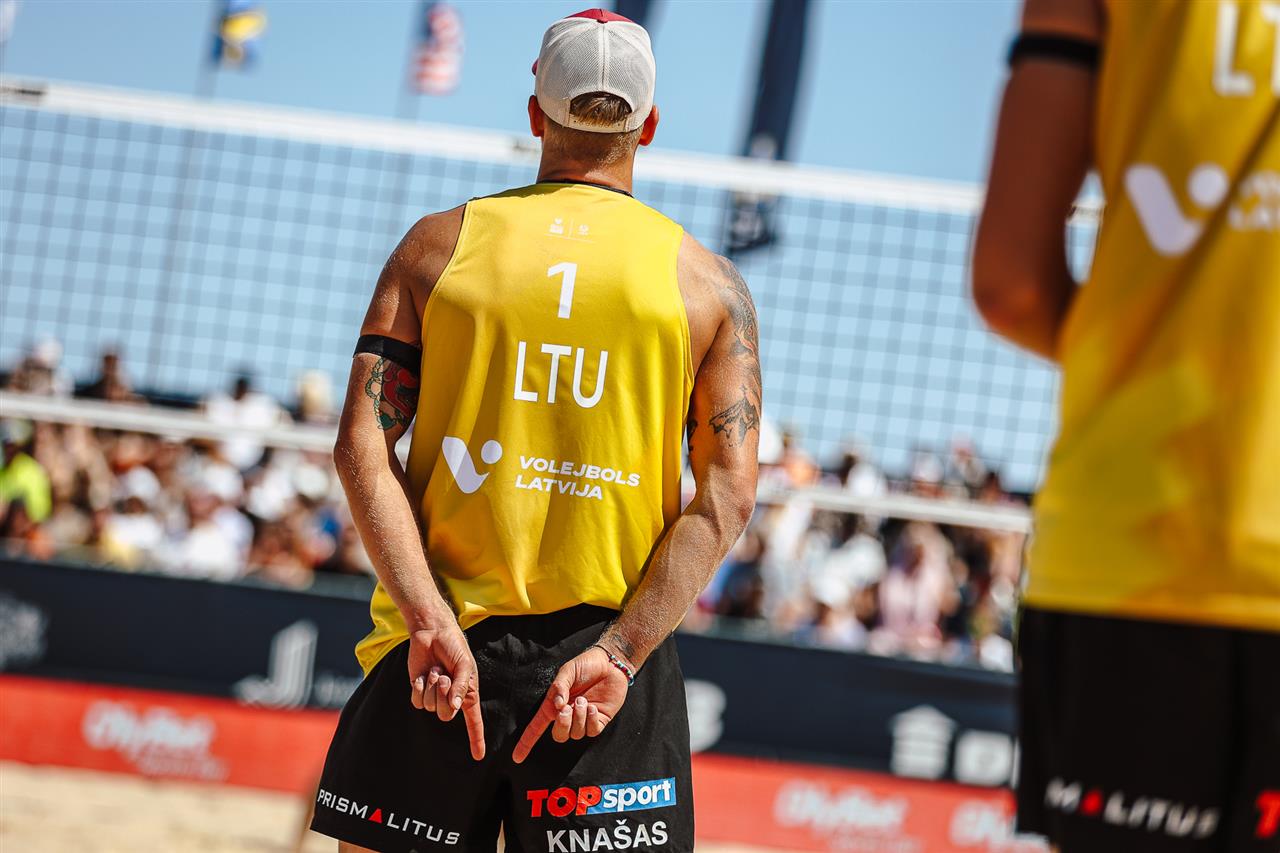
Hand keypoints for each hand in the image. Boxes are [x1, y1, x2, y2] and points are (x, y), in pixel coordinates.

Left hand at [407, 624, 484, 759]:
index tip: (478, 756)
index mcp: (467, 693)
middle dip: (443, 695)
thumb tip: (456, 707)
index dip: (476, 739)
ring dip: (431, 686)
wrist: (432, 632)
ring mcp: (434, 695)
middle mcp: (451, 698)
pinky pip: (417, 701)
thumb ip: (462, 685)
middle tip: (444, 674)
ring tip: (435, 669)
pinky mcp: (419, 690)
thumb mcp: (465, 664)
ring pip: (430, 707)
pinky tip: (422, 675)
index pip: (473, 721)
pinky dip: (419, 687)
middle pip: (446, 715)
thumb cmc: (454, 646)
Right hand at [512, 645, 629, 763]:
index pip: (537, 727)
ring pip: (576, 734)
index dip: (526, 743)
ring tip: (584, 700)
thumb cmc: (586, 665)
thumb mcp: (568, 671)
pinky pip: (592, 732)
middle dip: (562, 724)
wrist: (610, 663)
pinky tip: (593, 707)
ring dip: (579, 717)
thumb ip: (560, 686)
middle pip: (558, 735)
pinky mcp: (599, 720)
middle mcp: (567, 715)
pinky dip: (591, 720)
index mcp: (554, 705)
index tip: (517, 758)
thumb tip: (556, 704)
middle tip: (567, 708)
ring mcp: (583, 719)